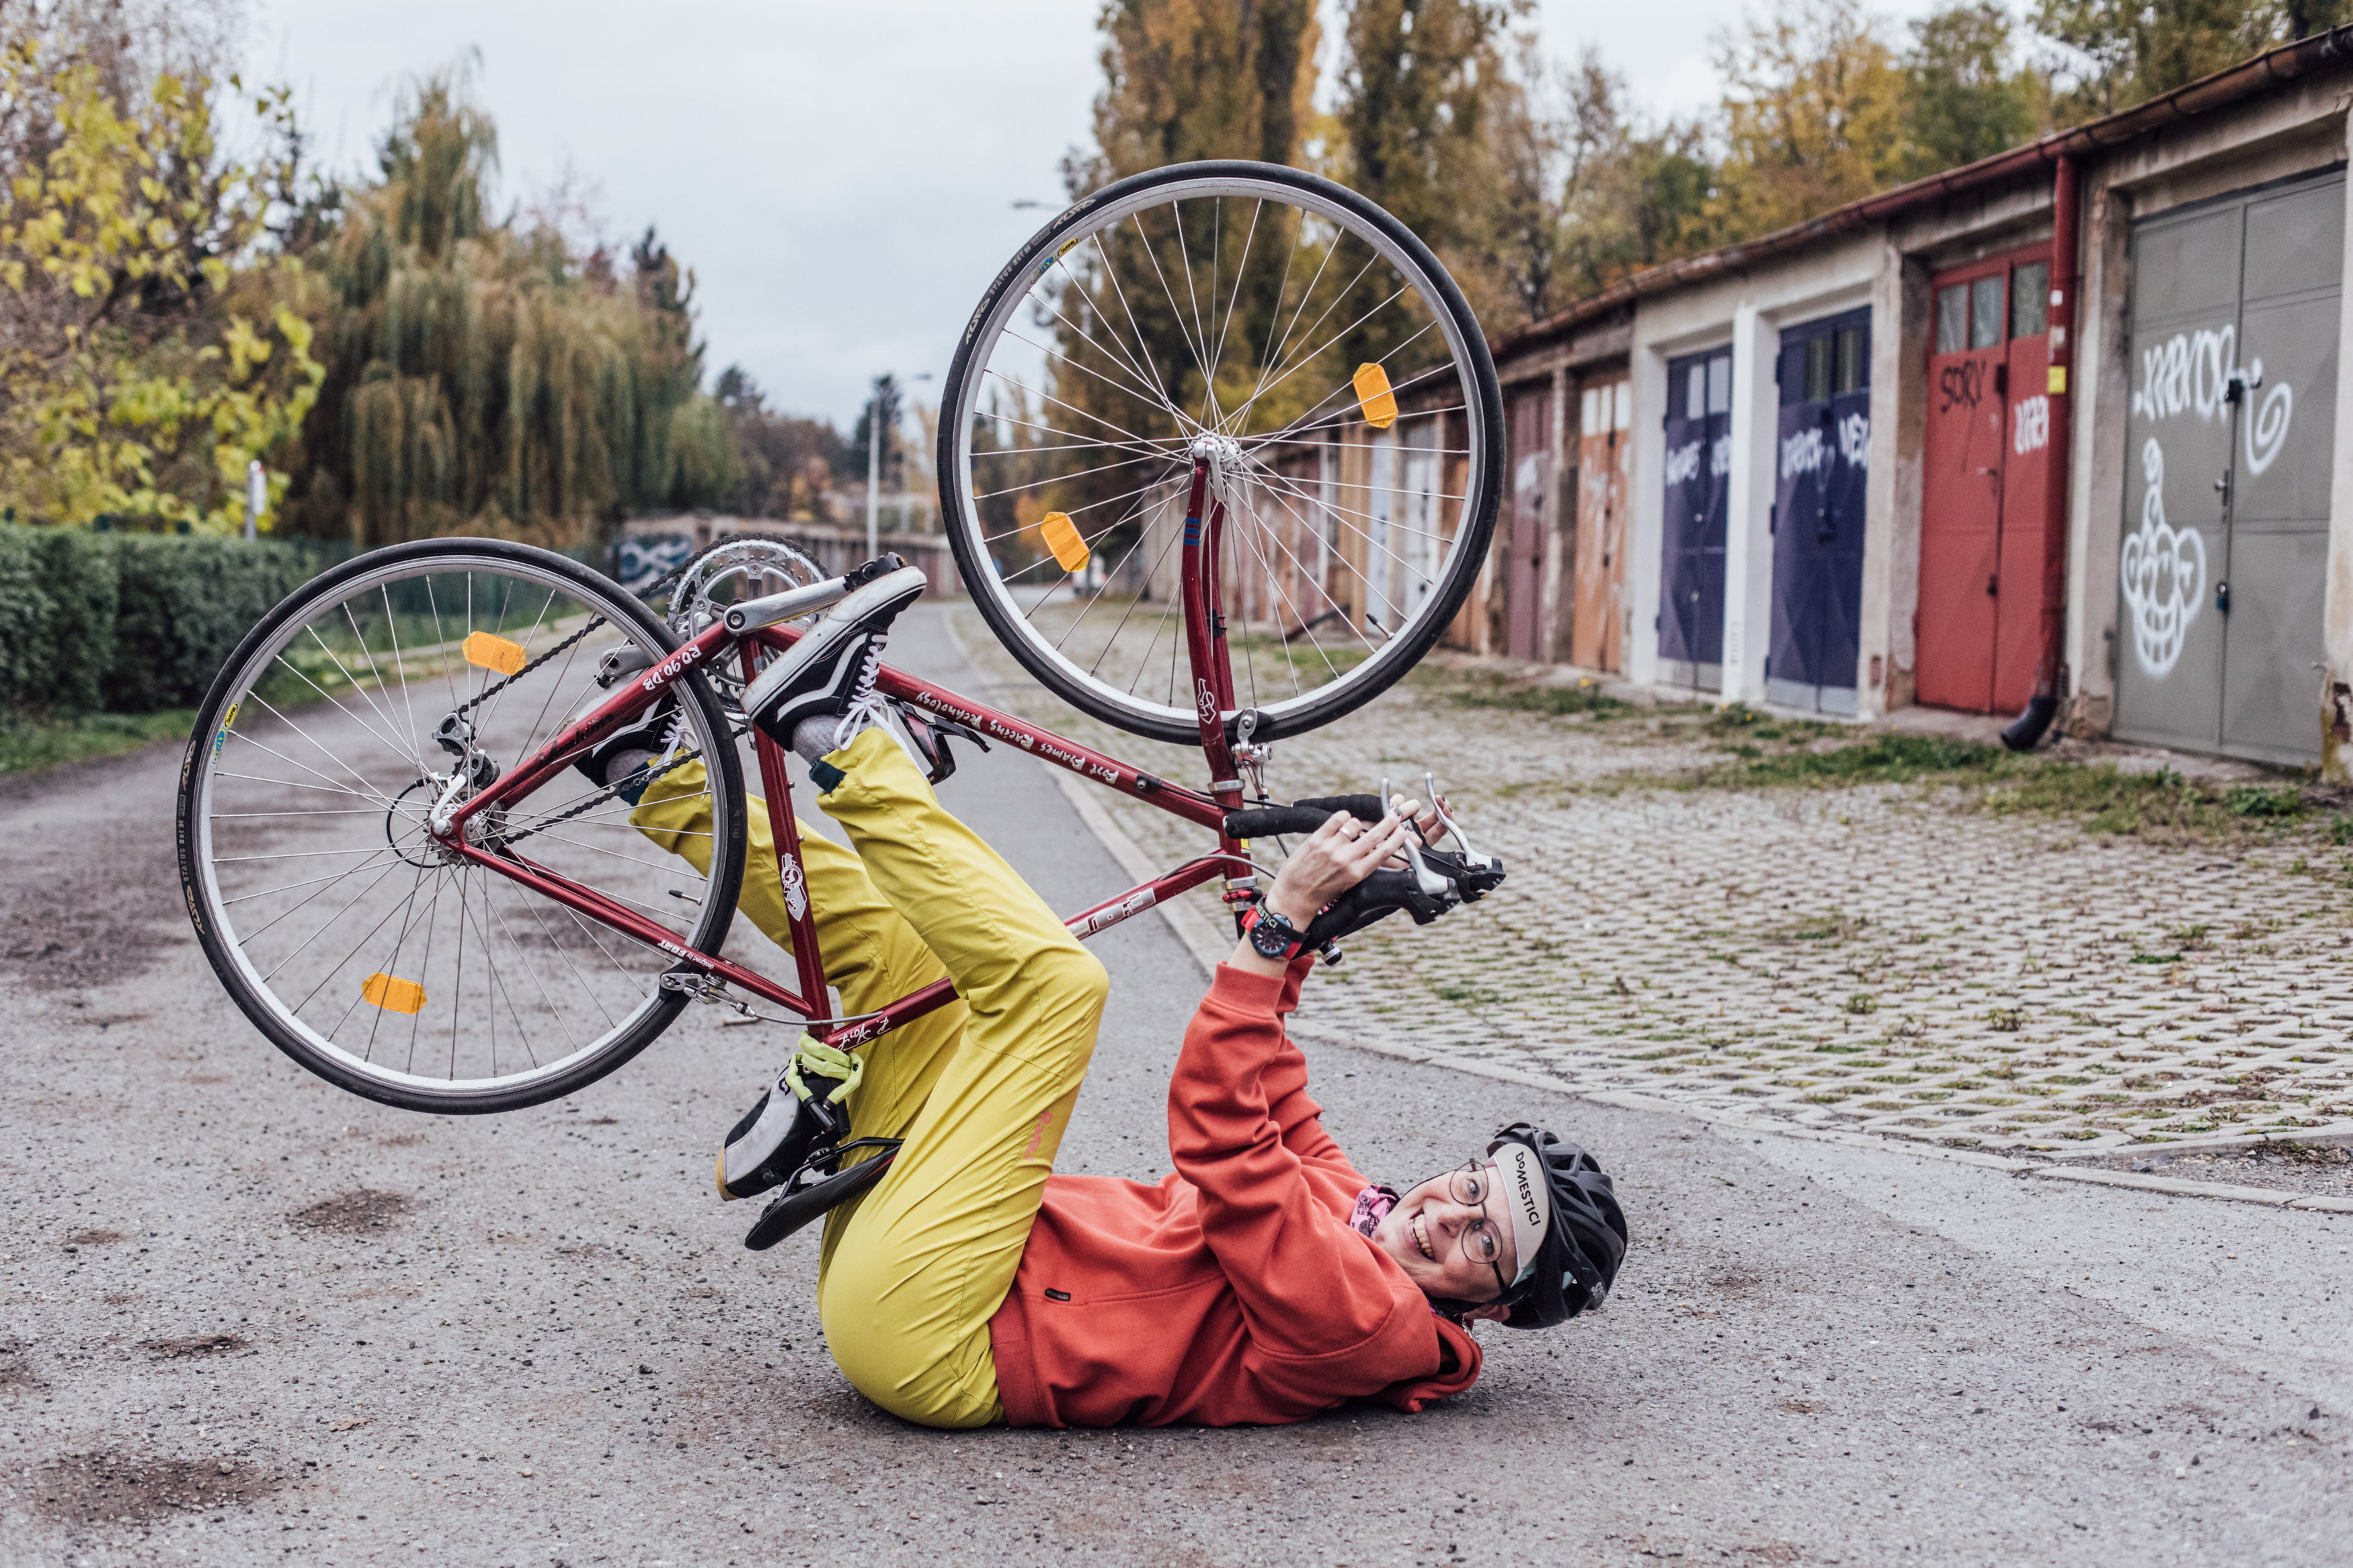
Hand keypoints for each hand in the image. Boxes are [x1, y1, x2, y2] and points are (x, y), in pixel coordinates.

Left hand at [1261, 797, 1421, 925]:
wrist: (1294, 897)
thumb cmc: (1322, 892)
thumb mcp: (1348, 883)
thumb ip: (1362, 866)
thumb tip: (1376, 850)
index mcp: (1357, 873)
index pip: (1384, 851)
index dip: (1397, 838)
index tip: (1403, 830)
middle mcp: (1346, 860)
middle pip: (1376, 835)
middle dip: (1390, 821)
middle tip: (1396, 813)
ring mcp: (1331, 848)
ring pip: (1355, 823)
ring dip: (1356, 823)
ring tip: (1349, 831)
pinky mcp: (1317, 839)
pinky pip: (1337, 818)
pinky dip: (1342, 816)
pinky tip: (1341, 821)